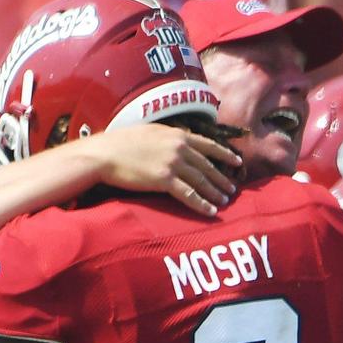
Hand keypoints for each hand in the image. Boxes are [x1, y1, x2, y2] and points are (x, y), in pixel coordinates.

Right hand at [87, 124, 242, 216]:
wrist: (105, 154)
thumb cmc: (122, 142)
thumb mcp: (151, 131)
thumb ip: (169, 136)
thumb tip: (180, 139)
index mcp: (178, 134)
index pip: (209, 145)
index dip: (225, 155)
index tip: (238, 161)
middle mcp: (180, 148)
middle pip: (208, 166)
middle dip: (222, 179)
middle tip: (233, 189)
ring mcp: (173, 164)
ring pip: (202, 181)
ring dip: (215, 193)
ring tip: (224, 201)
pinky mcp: (164, 180)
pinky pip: (189, 195)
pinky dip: (202, 204)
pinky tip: (211, 212)